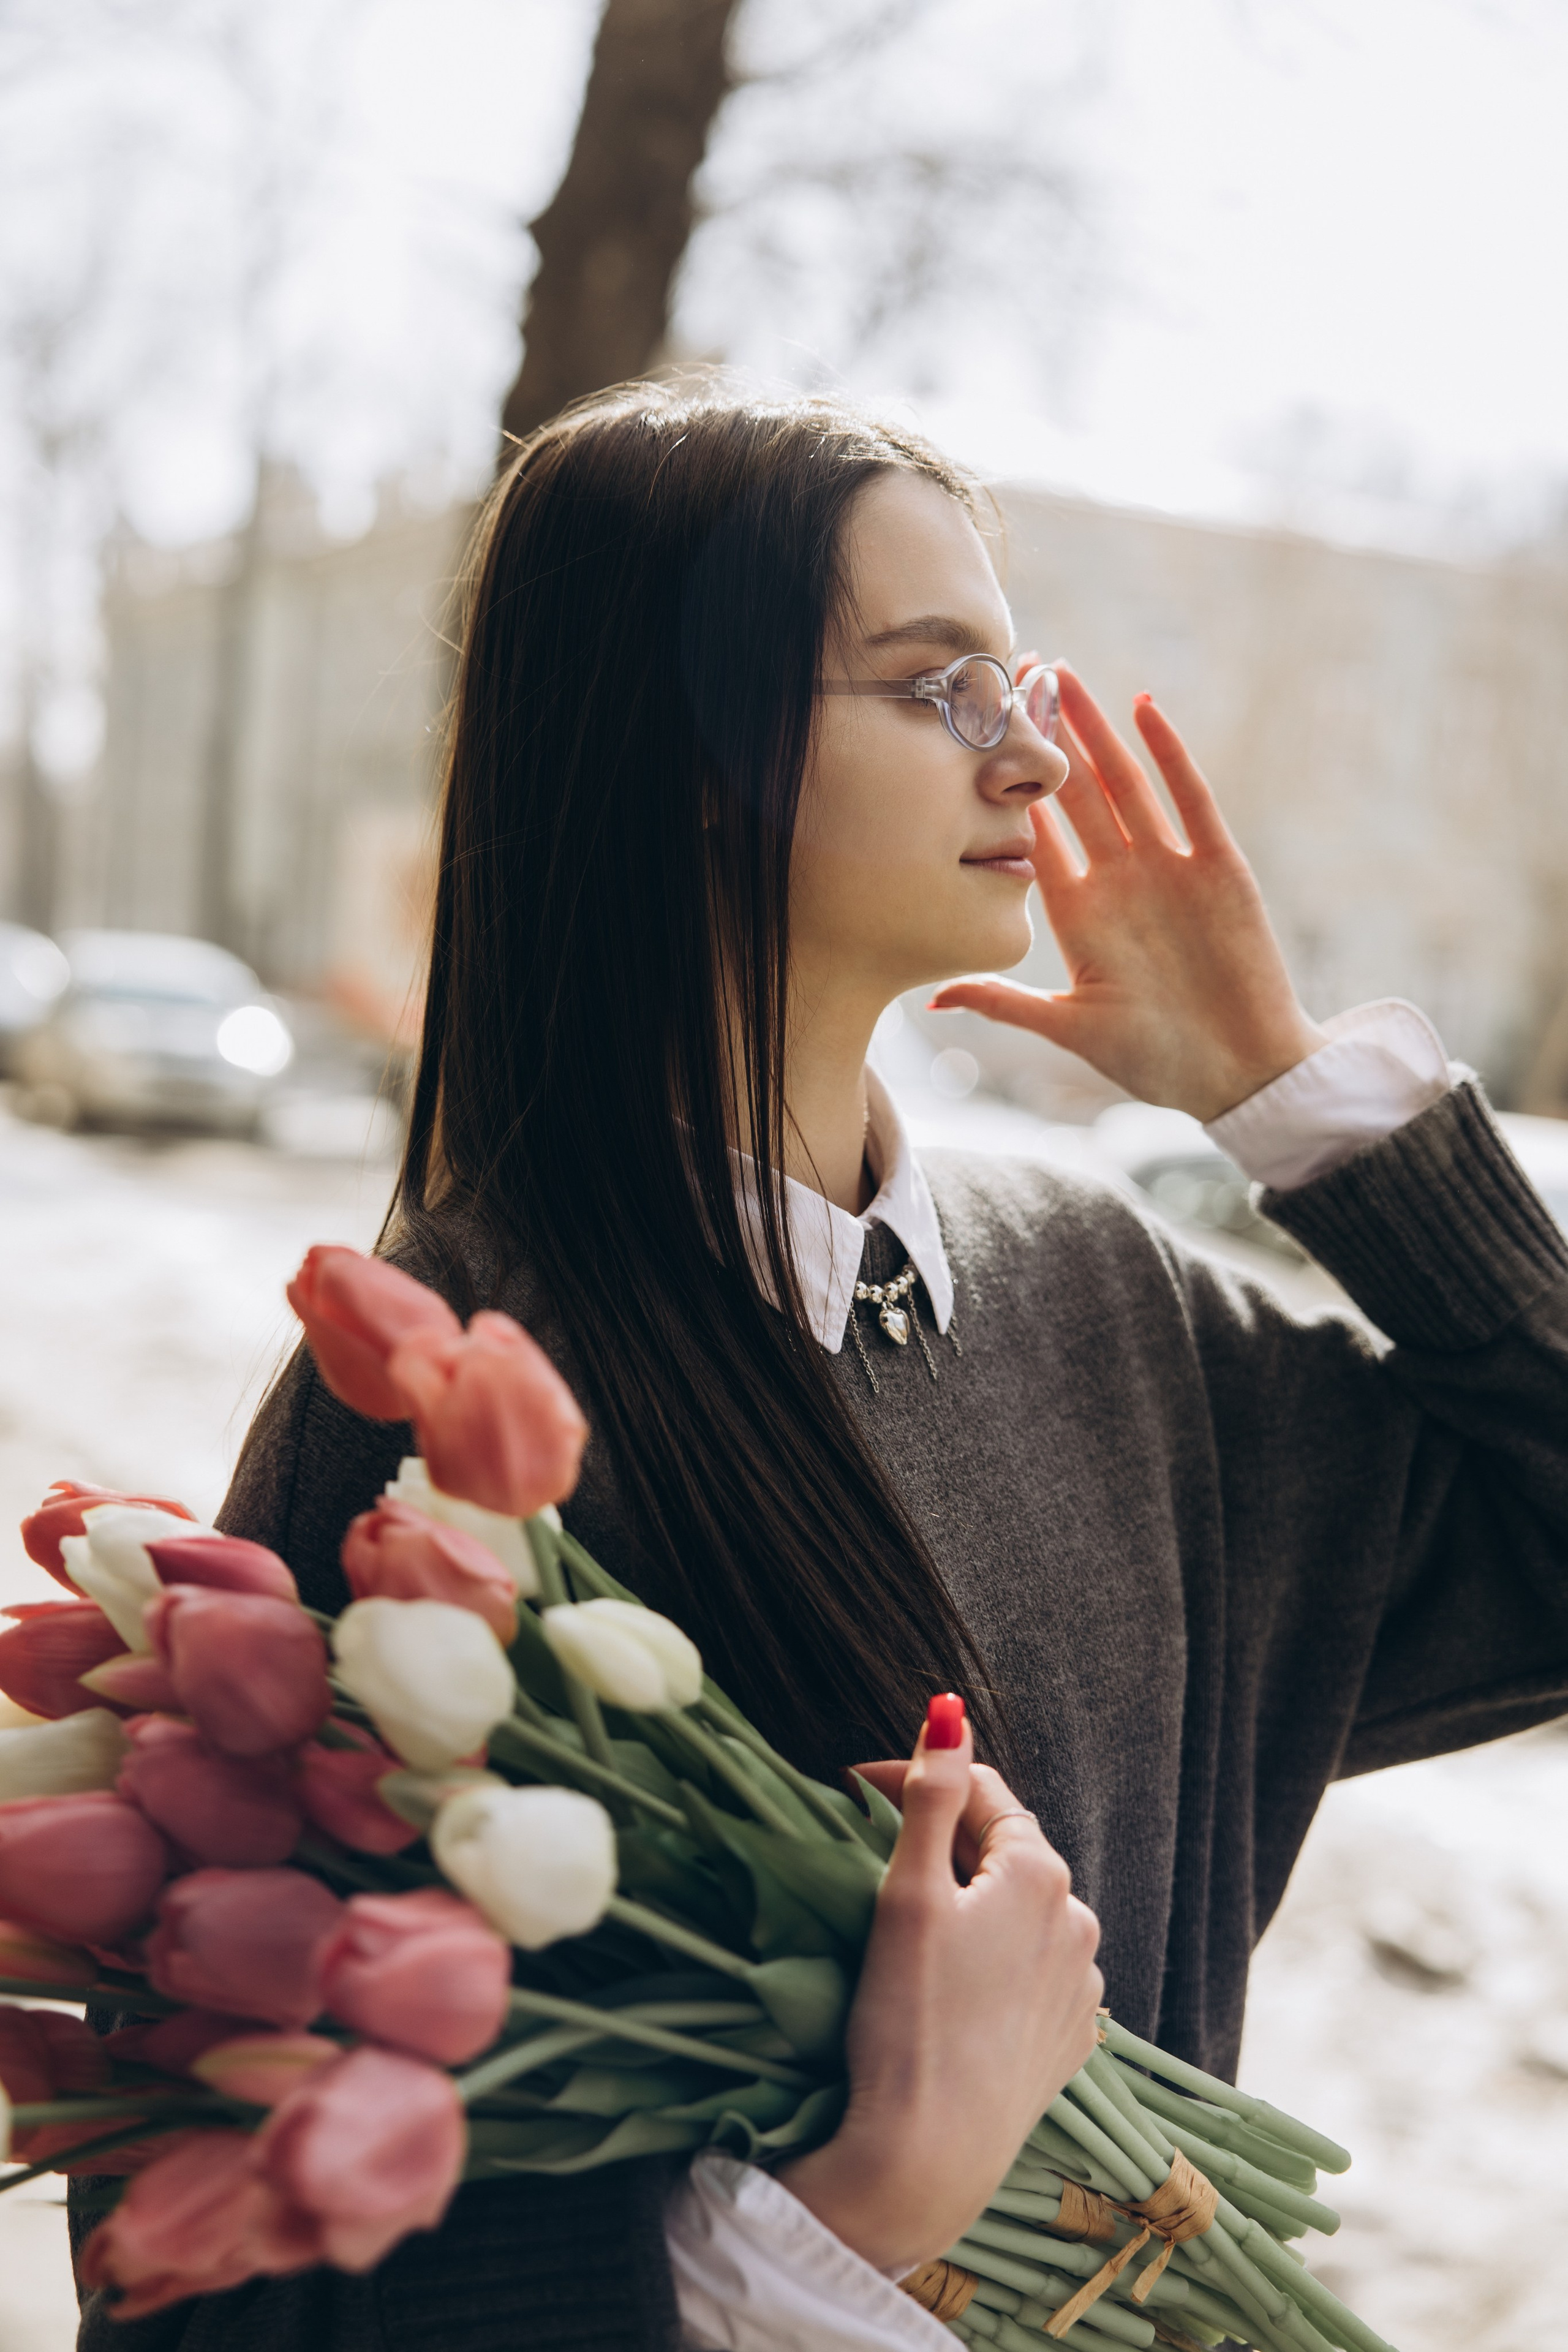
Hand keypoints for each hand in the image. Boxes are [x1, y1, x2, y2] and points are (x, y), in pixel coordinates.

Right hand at [776, 1700, 1101, 2277]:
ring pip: (1017, 1913)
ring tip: (910, 1926)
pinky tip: (950, 1984)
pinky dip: (992, 1960)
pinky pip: (1030, 1973)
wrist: (925, 2158)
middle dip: (942, 1841)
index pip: (979, 1792)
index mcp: (1041, 1875)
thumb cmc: (907, 2020)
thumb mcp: (908, 1892)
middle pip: (1001, 1851)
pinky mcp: (1067, 2042)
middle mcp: (1077, 1923)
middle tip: (871, 1854)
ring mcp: (1079, 1988)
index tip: (854, 1790)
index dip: (914, 1778)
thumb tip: (949, 1711)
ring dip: (970, 1902)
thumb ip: (932, 1794)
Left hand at [930, 666, 1327, 1121]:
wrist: (1241, 1075)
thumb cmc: (1158, 1061)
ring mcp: (1170, 868)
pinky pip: (1190, 799)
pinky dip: (1169, 754)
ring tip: (1064, 676)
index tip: (977, 735)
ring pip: (1125, 783)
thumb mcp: (1072, 1029)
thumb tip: (935, 1001)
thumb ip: (1007, 1003)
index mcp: (1079, 914)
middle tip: (1013, 675)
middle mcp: (1120, 880)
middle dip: (1045, 737)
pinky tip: (1143, 709)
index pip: (1035, 833)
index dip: (1006, 786)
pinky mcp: (1218, 867)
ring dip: (1095, 731)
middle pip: (1075, 794)